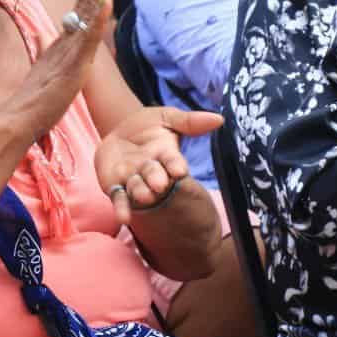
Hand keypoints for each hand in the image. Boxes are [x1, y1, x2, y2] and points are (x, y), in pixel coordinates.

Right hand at [1, 0, 118, 136]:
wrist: (19, 118)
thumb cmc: (34, 101)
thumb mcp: (47, 70)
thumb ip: (48, 52)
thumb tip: (46, 38)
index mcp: (62, 43)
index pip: (80, 9)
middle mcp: (66, 41)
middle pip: (87, 4)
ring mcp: (69, 51)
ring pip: (88, 15)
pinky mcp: (73, 64)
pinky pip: (88, 37)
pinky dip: (98, 18)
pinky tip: (107, 1)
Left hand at [96, 106, 222, 222]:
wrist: (119, 132)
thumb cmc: (148, 125)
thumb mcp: (167, 117)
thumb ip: (191, 120)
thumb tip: (220, 119)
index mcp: (167, 155)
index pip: (173, 161)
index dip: (175, 165)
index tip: (179, 170)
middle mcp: (152, 171)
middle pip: (156, 177)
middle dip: (157, 180)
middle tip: (160, 184)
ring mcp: (134, 180)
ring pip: (138, 189)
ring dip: (141, 193)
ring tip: (143, 196)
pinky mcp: (116, 186)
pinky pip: (120, 200)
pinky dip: (122, 209)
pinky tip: (123, 218)